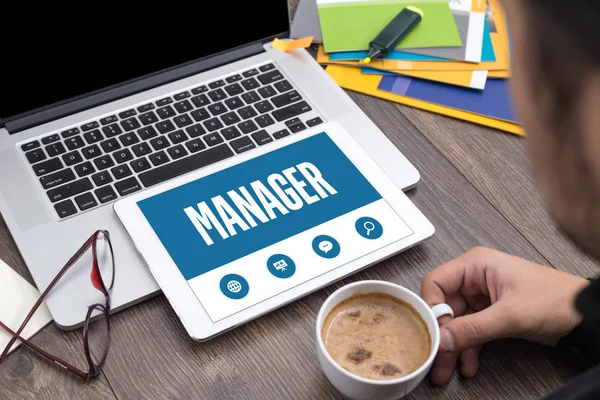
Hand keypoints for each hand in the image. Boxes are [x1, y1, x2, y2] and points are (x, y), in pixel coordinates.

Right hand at [421, 247, 588, 384]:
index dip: (430, 307)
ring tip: (446, 369)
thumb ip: (473, 328)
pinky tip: (468, 363)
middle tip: (434, 356)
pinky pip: (471, 330)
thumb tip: (442, 338)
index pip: (436, 282)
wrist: (586, 315)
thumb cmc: (557, 299)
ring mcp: (484, 295)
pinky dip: (468, 347)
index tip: (431, 332)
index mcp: (476, 265)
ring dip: (453, 346)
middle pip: (444, 305)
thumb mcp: (510, 315)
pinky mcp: (492, 312)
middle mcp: (476, 277)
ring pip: (457, 322)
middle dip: (441, 333)